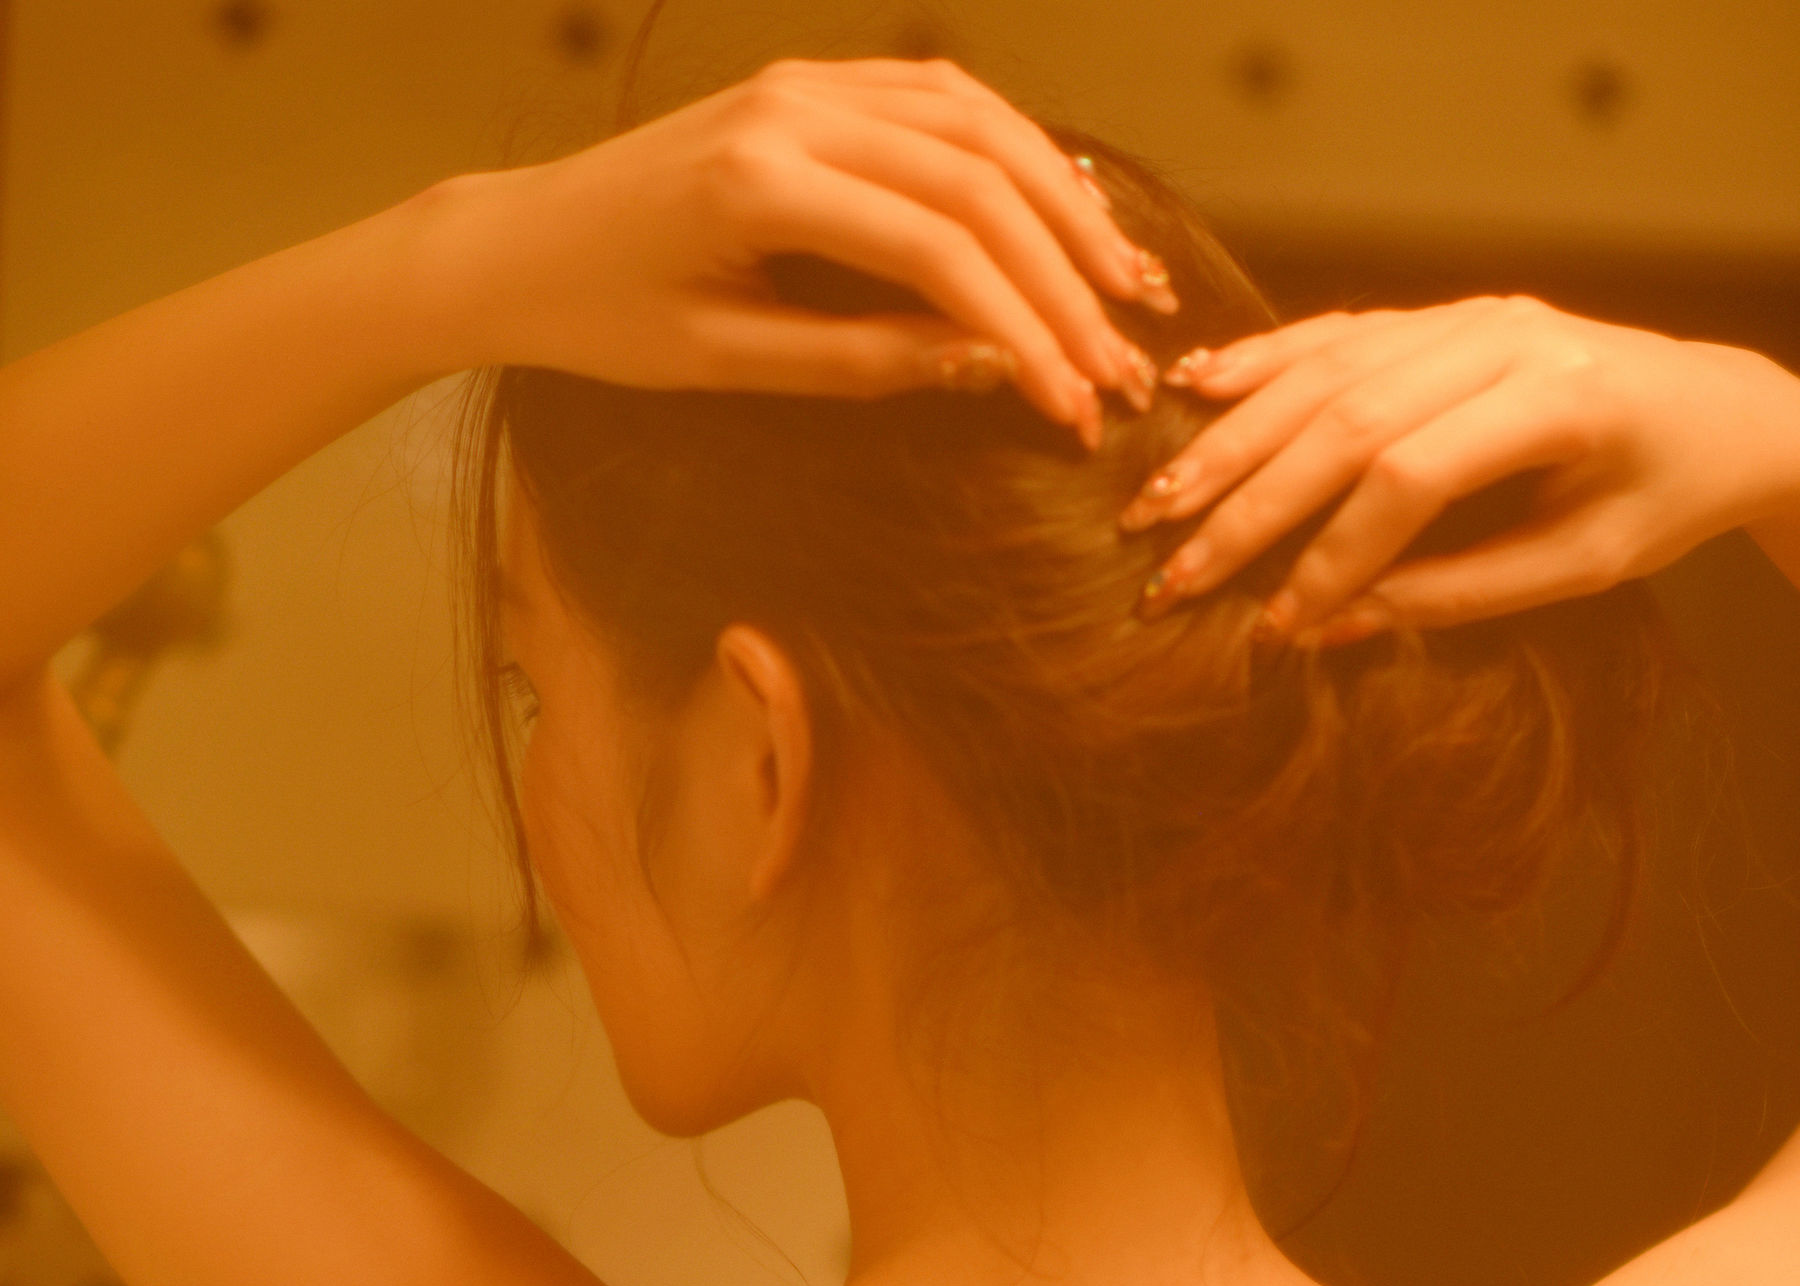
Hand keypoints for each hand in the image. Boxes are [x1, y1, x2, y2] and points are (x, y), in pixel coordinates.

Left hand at [433, 57, 1177, 442]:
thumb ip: (858, 360)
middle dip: (1066, 278)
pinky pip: (944, 101)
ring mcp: (807, 81)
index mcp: (762, 184)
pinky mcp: (812, 82)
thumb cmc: (606, 318)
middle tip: (1126, 361)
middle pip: (979, 180)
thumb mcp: (725, 363)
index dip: (1024, 330)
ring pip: (980, 125)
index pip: (938, 251)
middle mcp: (795, 109)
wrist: (522, 241)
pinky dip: (1018, 155)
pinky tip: (1066, 211)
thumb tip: (986, 365)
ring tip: (1127, 286)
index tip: (1075, 406)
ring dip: (1065, 206)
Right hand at [1119, 296, 1799, 638]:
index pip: (1409, 475)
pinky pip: (1336, 329)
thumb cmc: (1659, 498)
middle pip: (1346, 416)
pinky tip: (1193, 388)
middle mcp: (1505, 335)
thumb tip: (1330, 626)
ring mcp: (1469, 312)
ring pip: (1325, 368)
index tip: (1275, 624)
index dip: (1332, 554)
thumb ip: (1457, 593)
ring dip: (1229, 438)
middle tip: (1171, 572)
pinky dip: (1260, 360)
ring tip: (1156, 499)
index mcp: (1558, 399)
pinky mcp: (1444, 312)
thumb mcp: (1579, 566)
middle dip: (1248, 504)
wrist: (1715, 408)